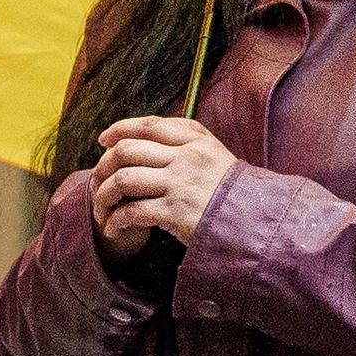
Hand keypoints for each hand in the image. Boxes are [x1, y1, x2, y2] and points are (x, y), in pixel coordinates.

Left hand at [81, 114, 238, 253]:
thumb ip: (190, 142)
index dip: (120, 129)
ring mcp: (180, 184)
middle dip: (105, 164)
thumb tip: (154, 133)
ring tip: (103, 207)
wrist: (257, 222)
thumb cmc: (234, 193)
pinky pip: (132, 212)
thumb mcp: (218, 156)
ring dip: (105, 194)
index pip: (149, 125)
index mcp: (197, 140)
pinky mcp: (175, 212)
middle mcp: (186, 158)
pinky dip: (117, 221)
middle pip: (128, 150)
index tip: (103, 139)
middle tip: (98, 178)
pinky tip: (114, 229)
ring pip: (124, 179)